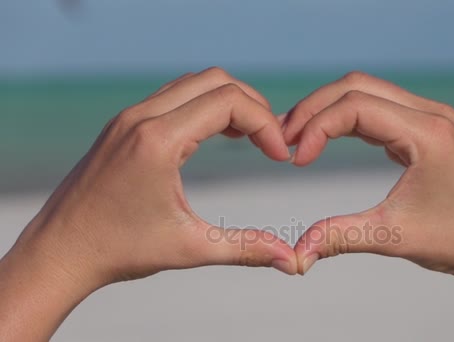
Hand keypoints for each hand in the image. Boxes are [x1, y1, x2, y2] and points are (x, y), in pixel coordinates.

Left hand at [0, 67, 295, 340]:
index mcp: (158, 141)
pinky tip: (217, 136)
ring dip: (228, 103)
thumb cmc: (118, 250)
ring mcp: (129, 118)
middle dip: (253, 106)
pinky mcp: (124, 125)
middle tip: (271, 142)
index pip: (228, 102)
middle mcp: (141, 118)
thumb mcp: (190, 248)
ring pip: (194, 83)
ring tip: (250, 138)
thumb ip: (245, 248)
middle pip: (215, 81)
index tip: (279, 156)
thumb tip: (290, 259)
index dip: (265, 124)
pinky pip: (174, 96)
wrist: (60, 252)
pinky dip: (204, 106)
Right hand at [284, 71, 453, 340]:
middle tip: (283, 138)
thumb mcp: (391, 237)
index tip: (295, 161)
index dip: (316, 127)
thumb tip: (296, 255)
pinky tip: (325, 137)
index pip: (356, 106)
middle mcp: (431, 115)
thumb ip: (339, 236)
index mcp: (428, 133)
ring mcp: (430, 117)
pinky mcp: (426, 127)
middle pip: (356, 86)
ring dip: (328, 110)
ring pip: (366, 92)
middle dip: (314, 109)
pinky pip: (378, 107)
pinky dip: (346, 118)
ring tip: (297, 137)